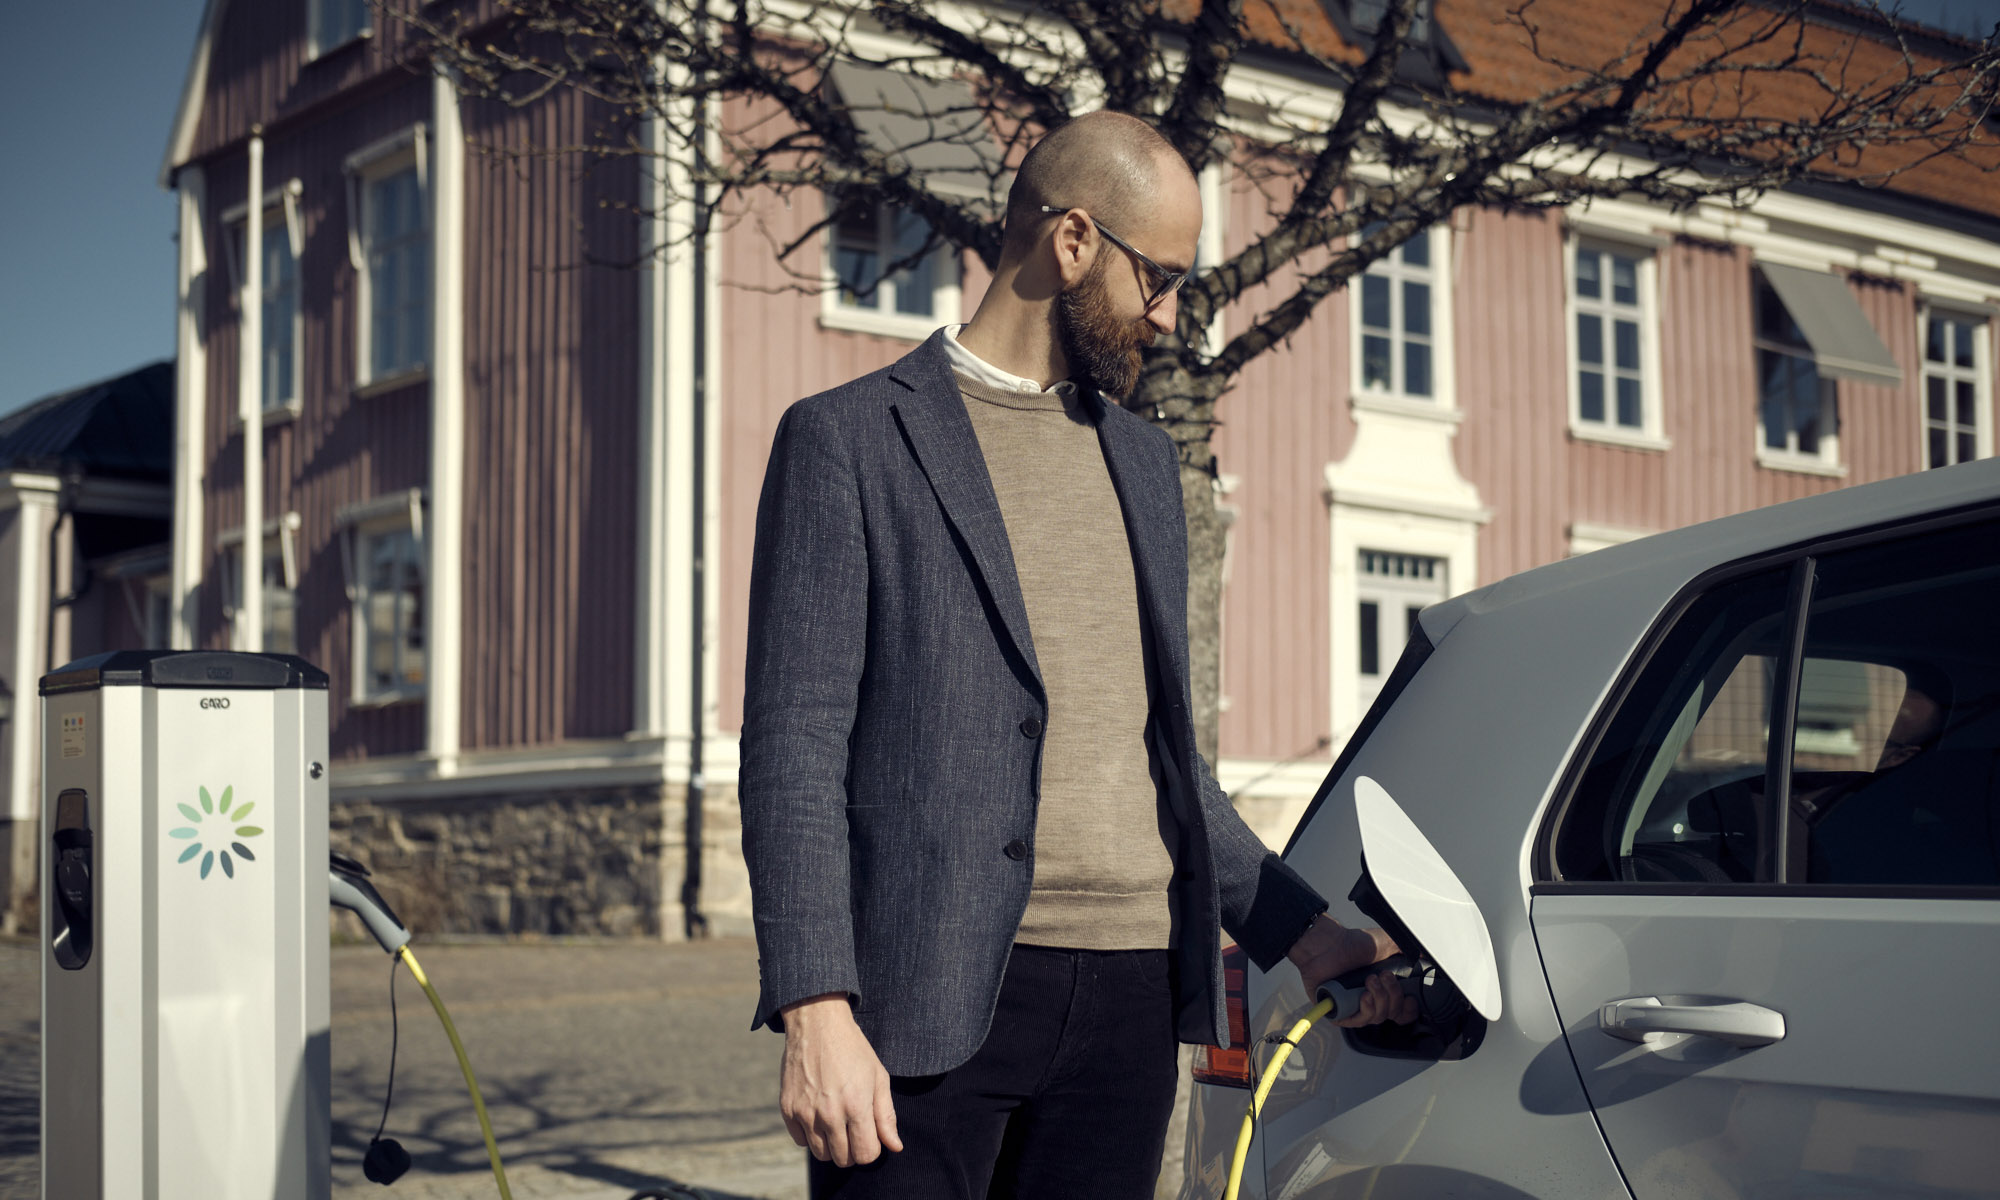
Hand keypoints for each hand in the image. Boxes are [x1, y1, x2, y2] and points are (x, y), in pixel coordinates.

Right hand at [778, 993, 903, 1166]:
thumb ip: (886, 1116)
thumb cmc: (853, 1050)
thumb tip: (895, 1147)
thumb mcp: (878, 1078)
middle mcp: (829, 1114)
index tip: (870, 1135)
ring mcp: (805, 1112)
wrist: (817, 1024)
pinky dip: (810, 1134)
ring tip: (836, 1121)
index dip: (872, 1148)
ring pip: (820, 1154)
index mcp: (857, 1106)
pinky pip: (800, 1141)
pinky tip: (818, 1115)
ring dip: (831, 1145)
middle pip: (843, 1159)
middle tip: (853, 1127)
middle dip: (852, 1149)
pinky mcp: (787, 1108)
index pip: (865, 1154)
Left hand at [1286, 915, 1416, 1025]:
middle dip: (1393, 997)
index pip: (1402, 1010)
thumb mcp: (1388, 943)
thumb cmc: (1352, 943)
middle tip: (1384, 978)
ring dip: (1379, 999)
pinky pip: (1358, 1022)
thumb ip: (1409, 952)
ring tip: (1370, 981)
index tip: (1410, 999)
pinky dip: (1365, 1010)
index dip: (1409, 1009)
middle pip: (1393, 1015)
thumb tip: (1426, 958)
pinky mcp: (1339, 1012)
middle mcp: (1371, 998)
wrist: (1328, 944)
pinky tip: (1364, 997)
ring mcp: (1355, 1006)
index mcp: (1384, 987)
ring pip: (1378, 1018)